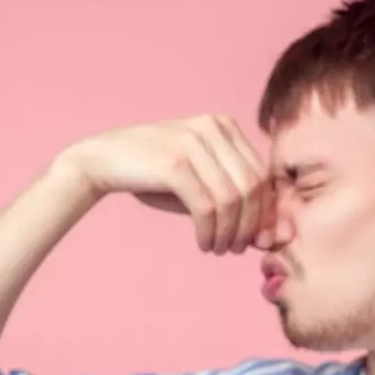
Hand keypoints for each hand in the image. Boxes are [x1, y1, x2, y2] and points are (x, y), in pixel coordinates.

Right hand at [53, 115, 273, 254]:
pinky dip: (209, 232)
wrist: (102, 161)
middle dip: (250, 225)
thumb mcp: (201, 184)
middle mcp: (212, 128)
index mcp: (224, 126)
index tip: (260, 241)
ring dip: (229, 233)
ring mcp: (193, 142)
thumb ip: (235, 203)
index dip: (266, 212)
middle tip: (237, 249)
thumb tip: (272, 238)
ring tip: (218, 249)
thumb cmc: (156, 177)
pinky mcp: (174, 163)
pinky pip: (207, 207)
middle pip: (252, 187)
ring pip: (231, 200)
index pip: (261, 174)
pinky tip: (203, 243)